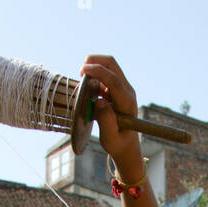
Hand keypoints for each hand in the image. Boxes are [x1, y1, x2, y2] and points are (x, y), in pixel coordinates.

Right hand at [80, 55, 142, 180]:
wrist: (126, 143)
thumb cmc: (117, 143)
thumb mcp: (111, 139)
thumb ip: (106, 122)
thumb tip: (99, 101)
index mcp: (127, 103)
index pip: (114, 80)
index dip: (98, 72)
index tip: (82, 71)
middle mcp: (127, 91)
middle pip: (111, 64)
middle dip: (94, 61)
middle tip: (80, 73)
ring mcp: (122, 87)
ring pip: (108, 65)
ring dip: (93, 67)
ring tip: (83, 83)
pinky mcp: (116, 86)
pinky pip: (104, 72)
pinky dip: (93, 74)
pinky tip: (88, 89)